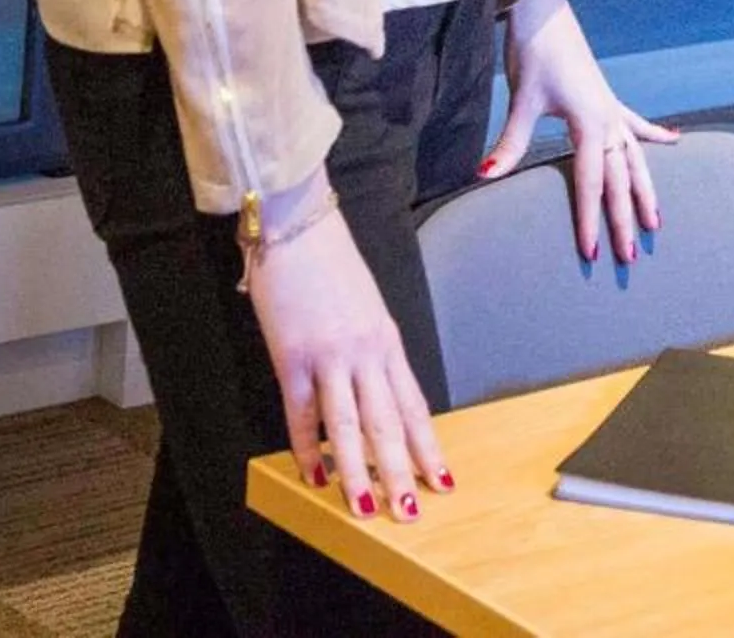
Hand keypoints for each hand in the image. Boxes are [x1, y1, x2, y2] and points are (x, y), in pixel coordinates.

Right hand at [246, 195, 448, 521]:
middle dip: (403, 470)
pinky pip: (303, 413)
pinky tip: (313, 474)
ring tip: (368, 506)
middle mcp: (367, 352)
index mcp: (388, 341)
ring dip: (360, 471)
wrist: (296, 226)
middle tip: (413, 508)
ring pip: (351, 426)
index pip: (414, 404)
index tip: (441, 477)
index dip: (427, 444)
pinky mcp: (292, 356)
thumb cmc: (329, 264)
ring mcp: (331, 356)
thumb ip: (370, 348)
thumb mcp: (364, 307)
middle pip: (390, 423)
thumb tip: (372, 388)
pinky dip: (308, 447)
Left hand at [480, 0, 676, 266]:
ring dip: (646, 190)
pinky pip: (637, 124)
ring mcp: (612, 109)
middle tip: (630, 258)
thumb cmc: (534, 54)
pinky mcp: (607, 99)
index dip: (592, 219)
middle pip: (621, 179)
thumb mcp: (522, 100)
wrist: (545, 14)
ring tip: (656, 222)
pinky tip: (675, 141)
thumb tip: (484, 176)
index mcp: (590, 123)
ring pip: (636, 159)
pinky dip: (655, 135)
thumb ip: (509, 142)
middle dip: (625, 219)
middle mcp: (609, 120)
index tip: (592, 252)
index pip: (592, 182)